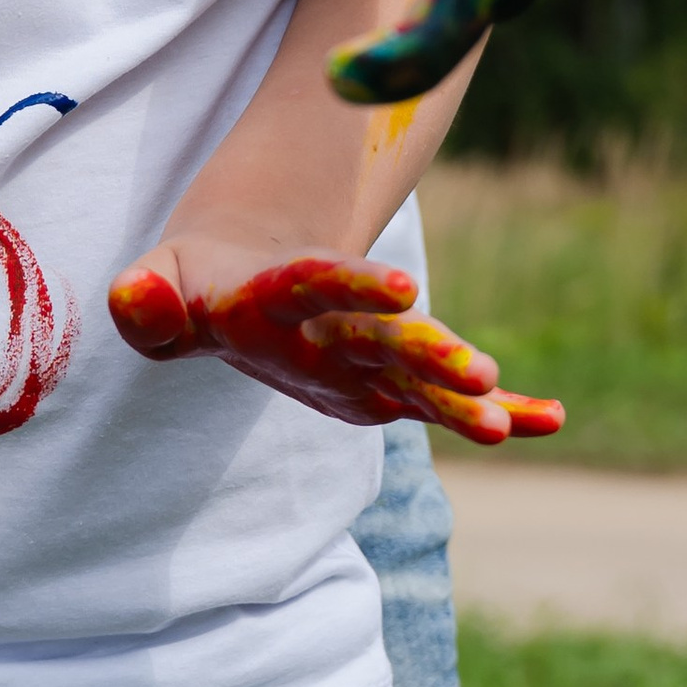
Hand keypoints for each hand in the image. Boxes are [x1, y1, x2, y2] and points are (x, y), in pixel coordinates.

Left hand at [108, 243, 562, 447]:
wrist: (245, 267)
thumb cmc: (194, 289)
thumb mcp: (158, 288)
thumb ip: (146, 301)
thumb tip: (135, 296)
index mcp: (281, 292)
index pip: (317, 284)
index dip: (356, 285)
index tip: (403, 288)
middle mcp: (336, 321)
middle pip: (382, 335)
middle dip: (427, 351)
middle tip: (475, 370)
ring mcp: (369, 352)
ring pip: (419, 370)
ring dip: (460, 388)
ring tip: (507, 413)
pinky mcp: (389, 380)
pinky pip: (445, 397)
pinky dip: (499, 406)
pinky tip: (551, 419)